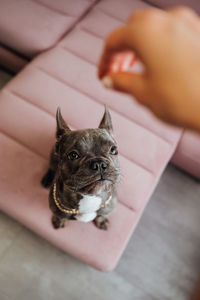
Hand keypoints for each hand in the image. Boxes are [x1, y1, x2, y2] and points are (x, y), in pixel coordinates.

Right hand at [98, 7, 199, 130]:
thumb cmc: (187, 100)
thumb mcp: (143, 93)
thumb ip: (121, 82)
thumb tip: (110, 80)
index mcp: (146, 32)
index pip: (113, 41)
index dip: (104, 60)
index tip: (103, 73)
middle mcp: (167, 21)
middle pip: (132, 29)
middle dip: (121, 50)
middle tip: (117, 71)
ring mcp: (186, 25)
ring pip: (152, 28)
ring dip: (139, 46)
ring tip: (134, 68)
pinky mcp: (198, 34)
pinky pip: (171, 33)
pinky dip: (158, 45)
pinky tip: (156, 63)